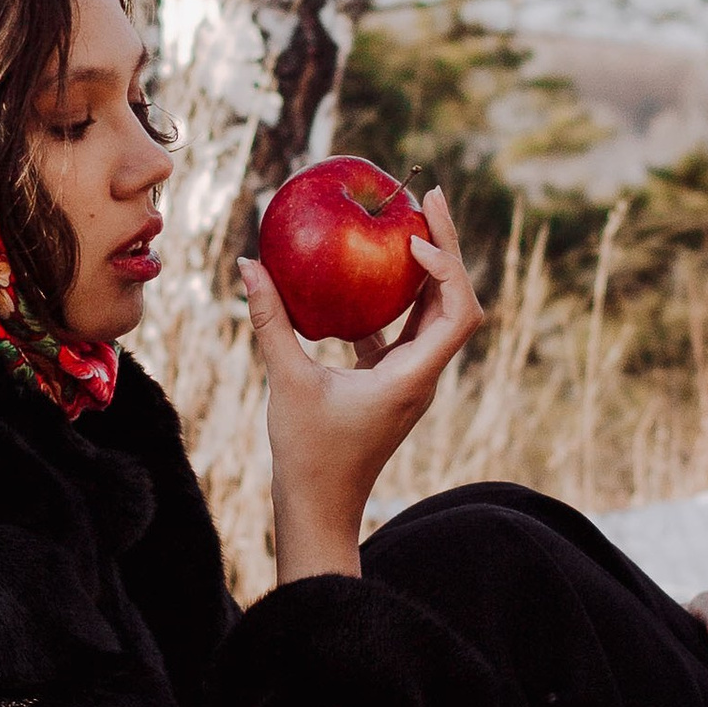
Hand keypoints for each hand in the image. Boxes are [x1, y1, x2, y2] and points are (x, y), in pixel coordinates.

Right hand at [242, 187, 483, 580]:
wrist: (319, 509)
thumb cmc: (308, 455)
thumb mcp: (286, 382)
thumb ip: (271, 322)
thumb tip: (249, 264)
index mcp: (413, 376)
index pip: (458, 312)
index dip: (448, 267)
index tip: (412, 237)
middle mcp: (422, 374)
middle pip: (454, 301)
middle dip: (446, 247)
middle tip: (426, 196)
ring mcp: (409, 378)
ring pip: (432, 313)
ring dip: (425, 269)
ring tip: (405, 221)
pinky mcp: (389, 382)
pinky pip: (401, 330)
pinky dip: (390, 298)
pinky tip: (359, 273)